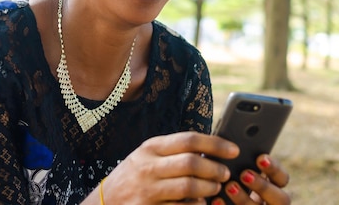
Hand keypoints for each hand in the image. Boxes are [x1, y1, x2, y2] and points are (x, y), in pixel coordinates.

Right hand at [89, 131, 239, 203]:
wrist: (105, 201)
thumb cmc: (134, 175)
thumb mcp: (147, 155)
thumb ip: (173, 152)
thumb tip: (210, 149)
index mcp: (151, 147)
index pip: (188, 140)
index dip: (215, 144)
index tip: (233, 149)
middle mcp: (148, 166)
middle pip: (191, 163)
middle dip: (215, 169)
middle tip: (226, 173)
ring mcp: (147, 189)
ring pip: (189, 187)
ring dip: (209, 189)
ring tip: (215, 188)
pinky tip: (201, 204)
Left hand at [212, 154, 290, 204]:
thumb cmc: (224, 177)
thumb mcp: (234, 168)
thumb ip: (239, 160)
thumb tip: (231, 144)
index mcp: (272, 186)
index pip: (282, 179)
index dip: (274, 169)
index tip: (260, 158)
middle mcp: (271, 203)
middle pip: (281, 199)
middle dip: (263, 186)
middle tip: (245, 174)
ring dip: (245, 199)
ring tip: (229, 186)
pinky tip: (216, 200)